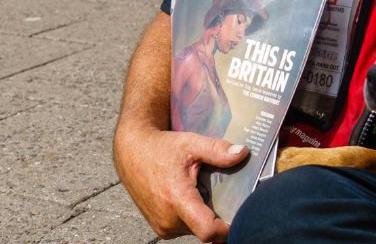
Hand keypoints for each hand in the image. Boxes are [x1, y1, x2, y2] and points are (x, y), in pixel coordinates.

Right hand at [114, 122, 248, 241]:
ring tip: (202, 191)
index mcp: (177, 200)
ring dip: (203, 215)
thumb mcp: (191, 143)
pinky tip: (191, 196)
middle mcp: (168, 219)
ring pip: (195, 229)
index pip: (207, 231)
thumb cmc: (161, 148)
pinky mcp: (159, 227)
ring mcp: (162, 226)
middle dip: (217, 215)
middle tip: (223, 194)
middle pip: (205, 229)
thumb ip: (217, 150)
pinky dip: (192, 216)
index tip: (239, 216)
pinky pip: (184, 227)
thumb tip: (243, 153)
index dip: (227, 229)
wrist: (132, 152)